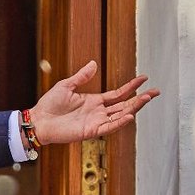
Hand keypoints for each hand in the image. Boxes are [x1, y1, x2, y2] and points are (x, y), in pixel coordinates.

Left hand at [28, 61, 158, 145]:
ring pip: (121, 115)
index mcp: (94, 101)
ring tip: (147, 99)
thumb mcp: (67, 85)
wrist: (39, 120)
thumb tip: (94, 63)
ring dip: (134, 108)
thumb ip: (82, 76)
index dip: (131, 86)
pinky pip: (109, 127)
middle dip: (141, 98)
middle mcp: (98, 112)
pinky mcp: (90, 131)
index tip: (144, 78)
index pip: (118, 94)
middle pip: (125, 105)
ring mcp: (96, 122)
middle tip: (155, 91)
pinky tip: (130, 115)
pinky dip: (120, 122)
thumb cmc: (50, 105)